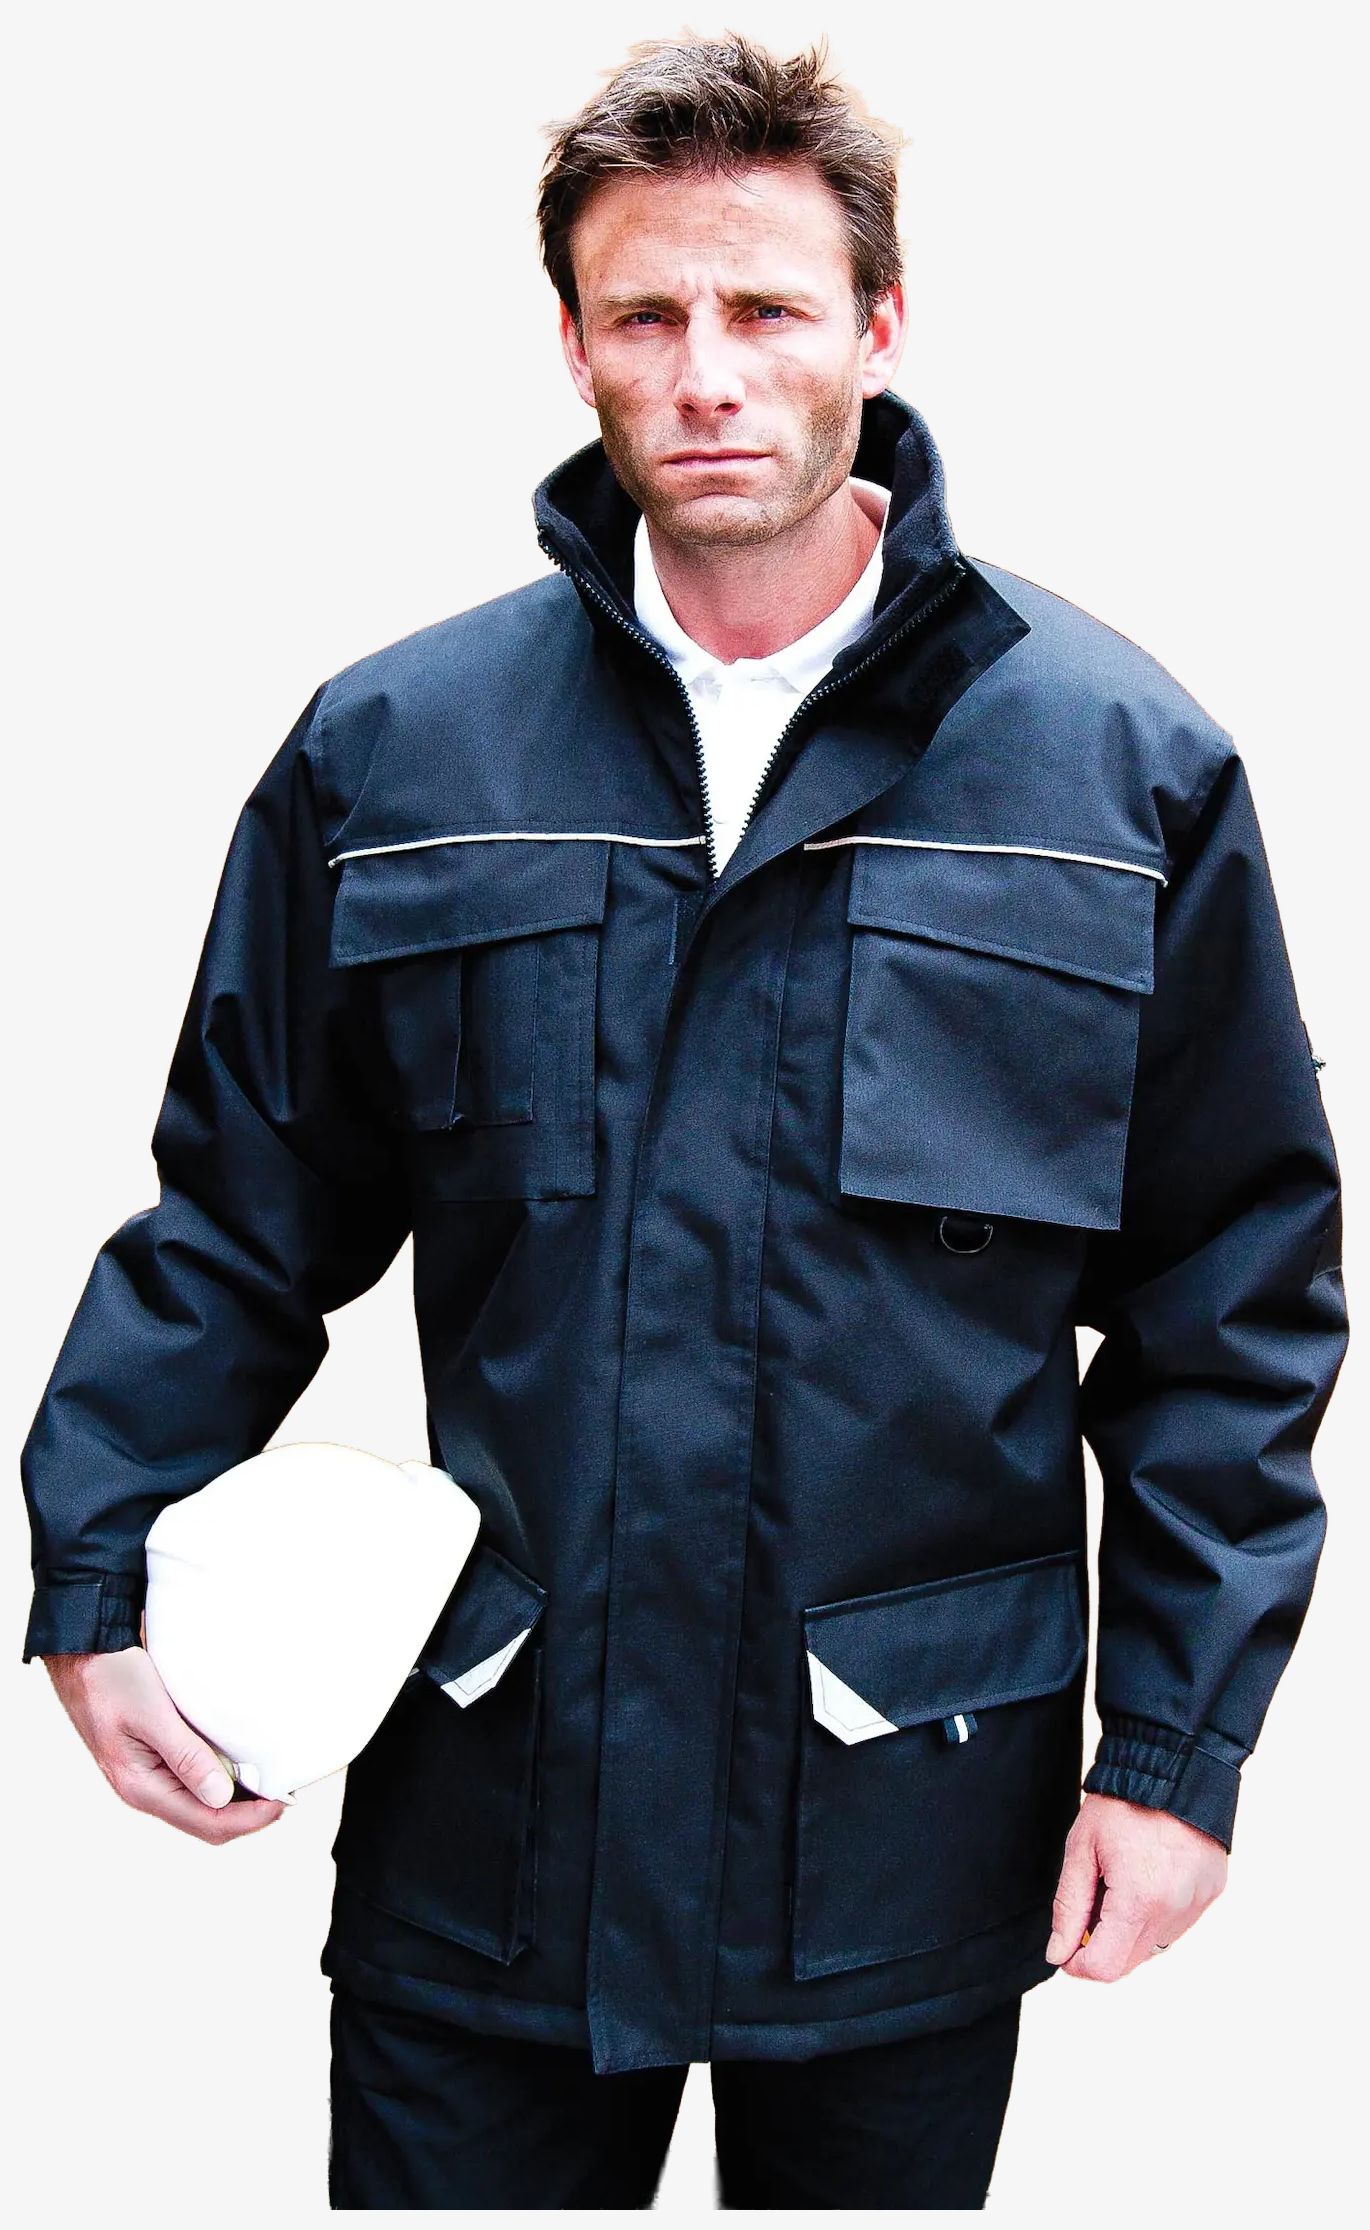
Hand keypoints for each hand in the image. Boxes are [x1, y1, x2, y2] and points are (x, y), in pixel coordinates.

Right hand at [41, 1646, 286, 1842]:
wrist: (84, 1655)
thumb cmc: (110, 1679)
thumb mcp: (152, 1714)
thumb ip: (186, 1756)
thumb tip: (222, 1797)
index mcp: (141, 1787)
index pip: (205, 1822)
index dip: (249, 1819)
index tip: (282, 1802)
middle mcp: (145, 1790)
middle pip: (206, 1820)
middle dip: (248, 1814)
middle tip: (284, 1792)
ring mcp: (149, 1776)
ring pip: (202, 1804)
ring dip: (237, 1799)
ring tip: (269, 1780)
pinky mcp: (154, 1759)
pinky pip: (193, 1782)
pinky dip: (222, 1779)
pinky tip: (241, 1763)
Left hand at [1045, 1791, 1226, 1979]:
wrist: (1171, 1766)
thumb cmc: (1120, 1805)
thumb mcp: (1081, 1850)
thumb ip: (1069, 1908)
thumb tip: (1058, 1955)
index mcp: (1138, 1900)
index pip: (1105, 1968)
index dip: (1077, 1965)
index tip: (1065, 1946)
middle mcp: (1175, 1910)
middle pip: (1130, 1962)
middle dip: (1102, 1946)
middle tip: (1090, 1903)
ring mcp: (1197, 1903)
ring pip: (1155, 1946)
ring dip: (1131, 1931)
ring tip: (1121, 1882)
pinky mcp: (1211, 1892)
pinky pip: (1177, 1923)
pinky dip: (1157, 1914)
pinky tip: (1147, 1877)